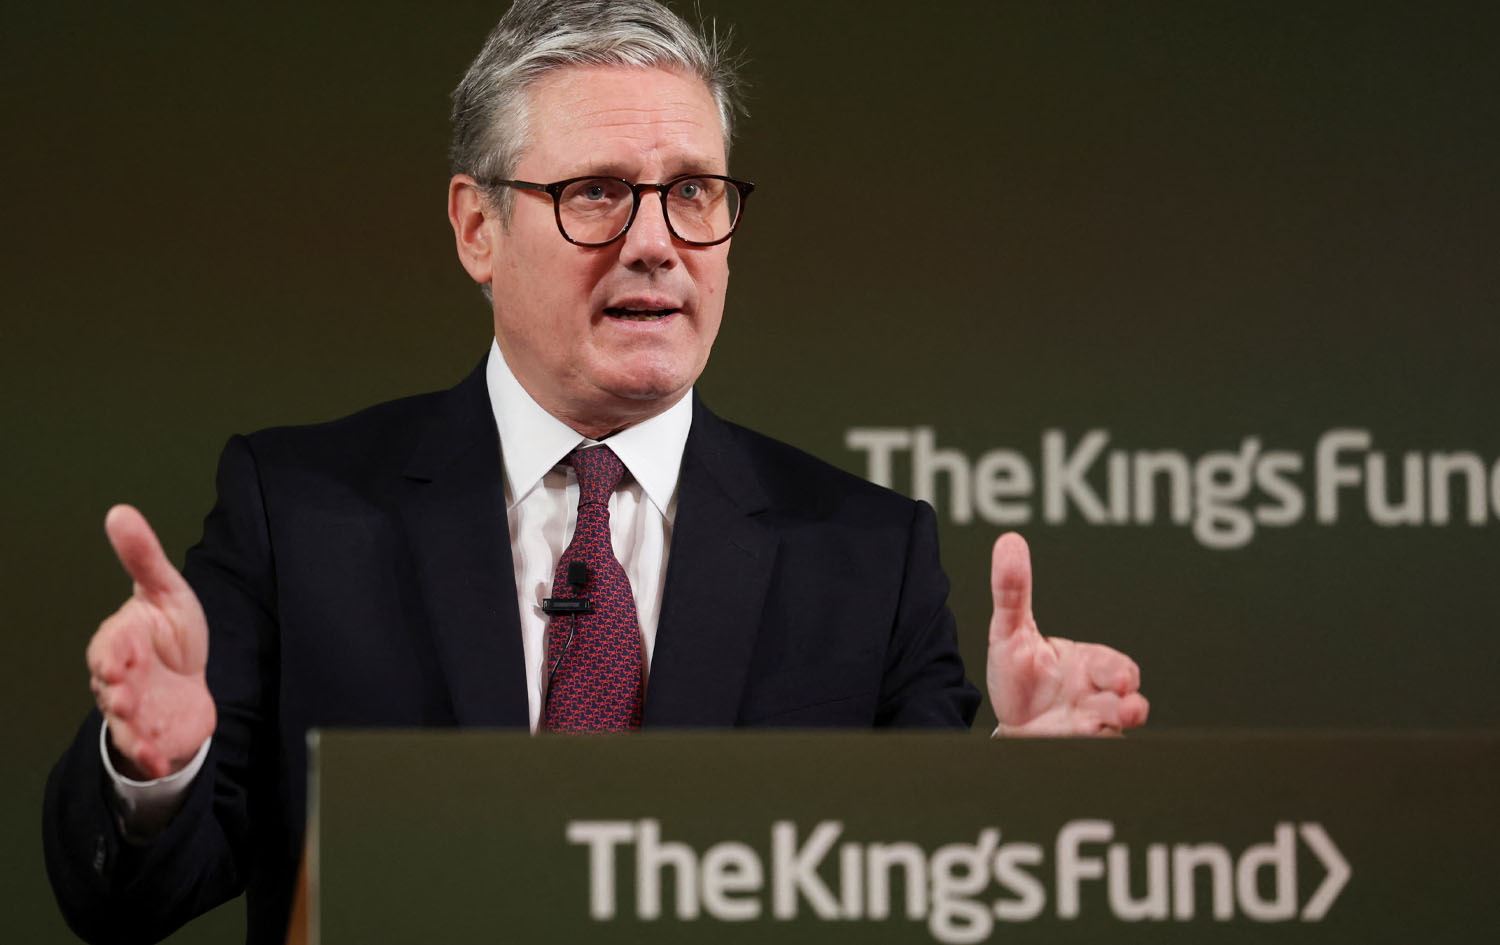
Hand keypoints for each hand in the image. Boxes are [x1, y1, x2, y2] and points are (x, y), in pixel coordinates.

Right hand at [87, 505, 215, 778]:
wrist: (188, 683)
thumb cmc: (171, 633)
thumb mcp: (166, 591)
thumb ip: (143, 557)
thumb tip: (119, 511)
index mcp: (121, 642)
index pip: (109, 647)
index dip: (112, 653)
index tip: (116, 659)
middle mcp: (120, 679)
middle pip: (111, 687)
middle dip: (117, 690)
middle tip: (124, 693)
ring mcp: (134, 710)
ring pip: (123, 721)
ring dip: (129, 727)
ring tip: (140, 732)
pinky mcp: (152, 734)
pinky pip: (144, 748)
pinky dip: (148, 753)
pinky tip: (158, 758)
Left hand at [987, 532, 1147, 735]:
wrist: (1007, 721)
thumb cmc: (1018, 674)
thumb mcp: (1009, 631)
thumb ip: (1012, 590)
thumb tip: (1008, 541)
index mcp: (1088, 665)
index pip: (1117, 667)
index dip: (1120, 674)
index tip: (1120, 678)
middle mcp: (1095, 696)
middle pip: (1126, 702)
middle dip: (1128, 705)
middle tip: (1127, 707)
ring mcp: (1088, 726)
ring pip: (1113, 730)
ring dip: (1115, 728)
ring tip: (1115, 725)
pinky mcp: (1075, 748)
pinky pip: (1094, 749)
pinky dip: (1091, 745)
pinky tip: (1080, 742)